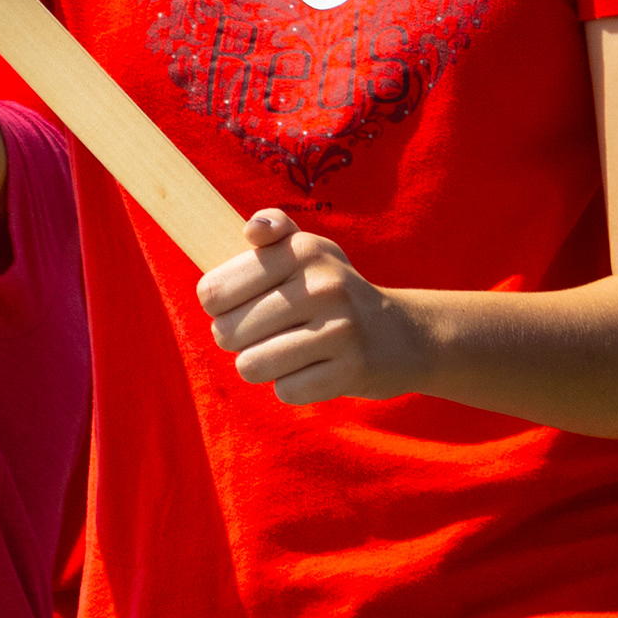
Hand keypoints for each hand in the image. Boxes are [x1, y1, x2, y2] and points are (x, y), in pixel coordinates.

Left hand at [196, 208, 432, 405]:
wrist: (404, 333)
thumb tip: (253, 230)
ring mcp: (340, 329)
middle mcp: (322, 286)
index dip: (214, 305)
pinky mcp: (353, 370)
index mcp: (301, 251)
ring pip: (251, 365)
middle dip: (235, 339)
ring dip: (259, 365)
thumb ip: (273, 227)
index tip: (234, 305)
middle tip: (261, 332)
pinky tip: (310, 369)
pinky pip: (286, 391)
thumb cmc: (334, 289)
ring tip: (281, 352)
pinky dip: (291, 386)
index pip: (213, 290)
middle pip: (227, 332)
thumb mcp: (309, 249)